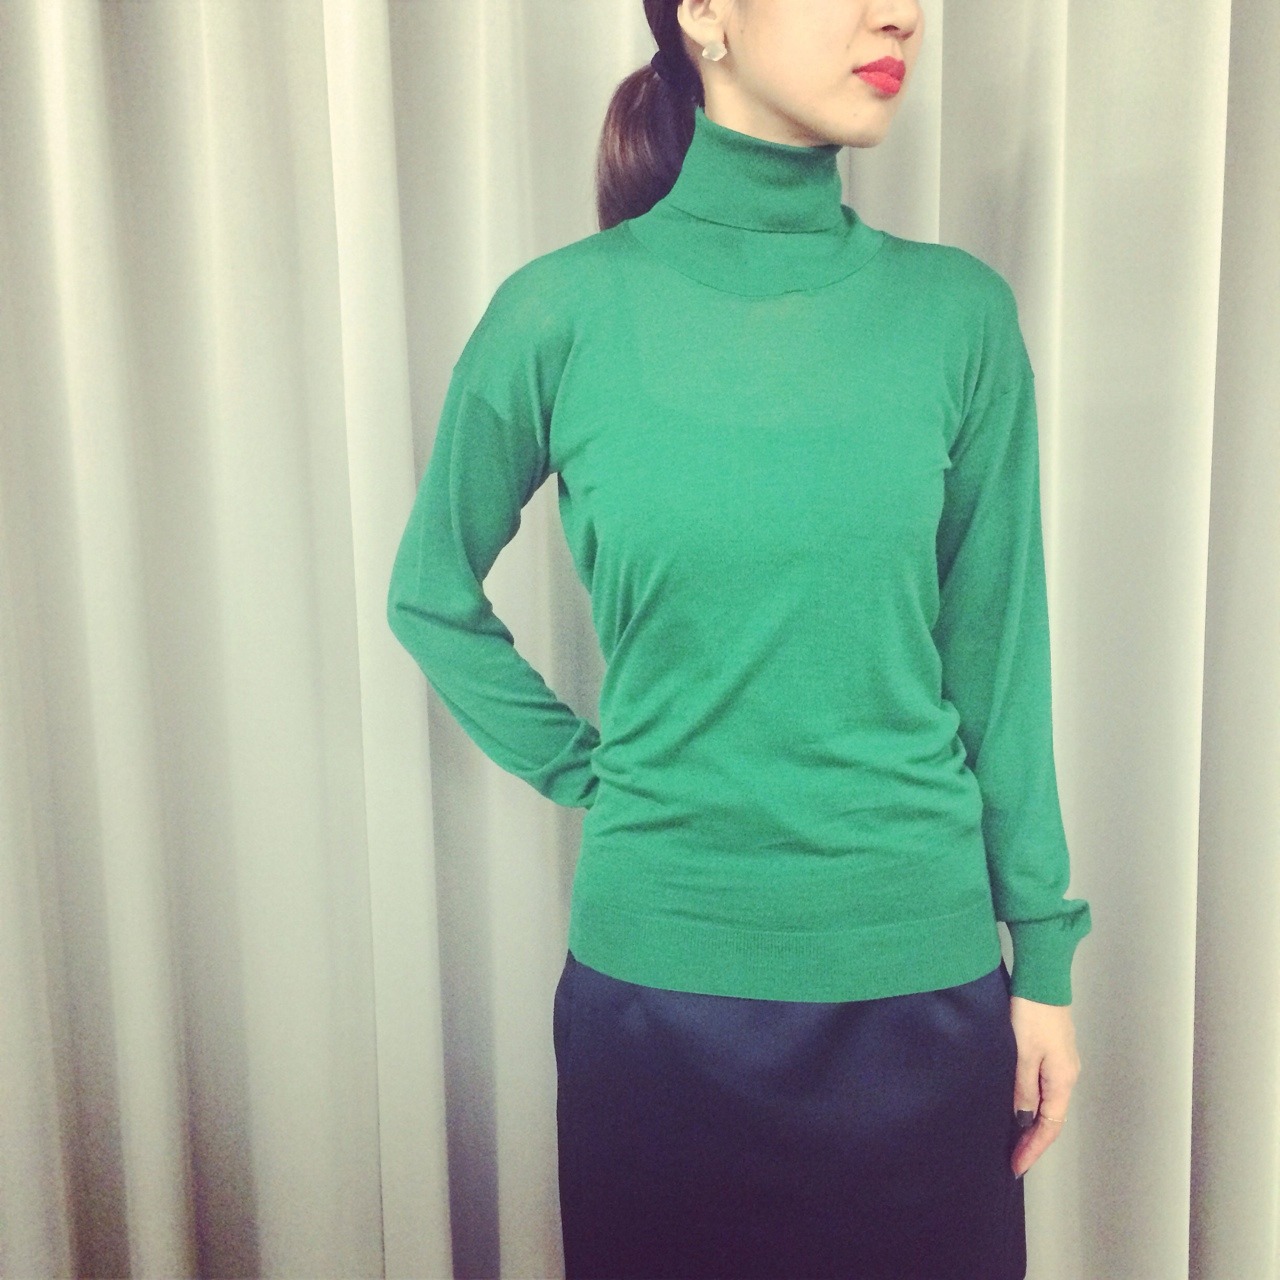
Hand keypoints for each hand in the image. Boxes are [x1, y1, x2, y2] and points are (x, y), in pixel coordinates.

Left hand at [1008, 995, 1079, 1176]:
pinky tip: (1017, 1105)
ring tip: (1011, 1140)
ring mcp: (1061, 1062)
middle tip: (1011, 1158)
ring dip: (1031, 1123)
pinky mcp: (1051, 1051)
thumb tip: (1022, 1117)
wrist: (1041, 978)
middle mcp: (1066, 1075)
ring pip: (1047, 1102)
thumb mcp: (1022, 1052)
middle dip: (1032, 1140)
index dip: (1033, 1148)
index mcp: (1062, 1079)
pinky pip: (1043, 1087)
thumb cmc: (1031, 1014)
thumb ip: (1022, 1086)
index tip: (1016, 1166)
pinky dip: (1031, 1103)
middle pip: (1051, 1117)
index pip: (1050, 1125)